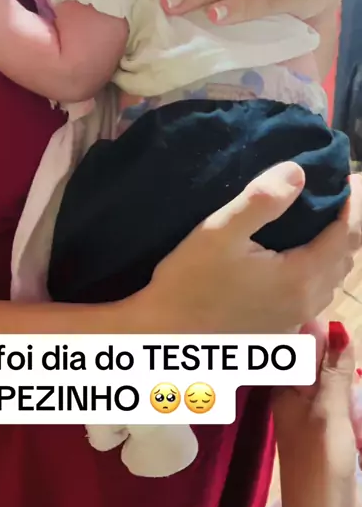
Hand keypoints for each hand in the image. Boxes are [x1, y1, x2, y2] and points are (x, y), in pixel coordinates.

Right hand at [137, 164, 361, 334]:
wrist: (164, 334)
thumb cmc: (188, 282)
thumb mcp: (218, 232)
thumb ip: (261, 201)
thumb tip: (298, 172)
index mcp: (299, 277)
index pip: (344, 234)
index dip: (352, 205)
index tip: (350, 179)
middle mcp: (305, 303)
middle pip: (344, 259)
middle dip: (347, 225)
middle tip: (342, 194)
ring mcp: (293, 321)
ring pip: (331, 281)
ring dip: (334, 250)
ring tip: (326, 222)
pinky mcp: (278, 330)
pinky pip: (314, 296)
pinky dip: (319, 272)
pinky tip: (300, 259)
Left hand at [273, 323, 360, 506]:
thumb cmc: (321, 461)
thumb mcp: (329, 410)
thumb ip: (334, 371)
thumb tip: (336, 327)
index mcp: (286, 389)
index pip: (301, 349)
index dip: (324, 342)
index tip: (335, 368)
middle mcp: (297, 400)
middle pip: (326, 369)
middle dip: (345, 380)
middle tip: (345, 411)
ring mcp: (316, 418)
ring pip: (341, 390)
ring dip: (352, 402)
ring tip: (351, 428)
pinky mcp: (333, 435)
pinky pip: (347, 412)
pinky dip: (356, 420)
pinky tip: (356, 436)